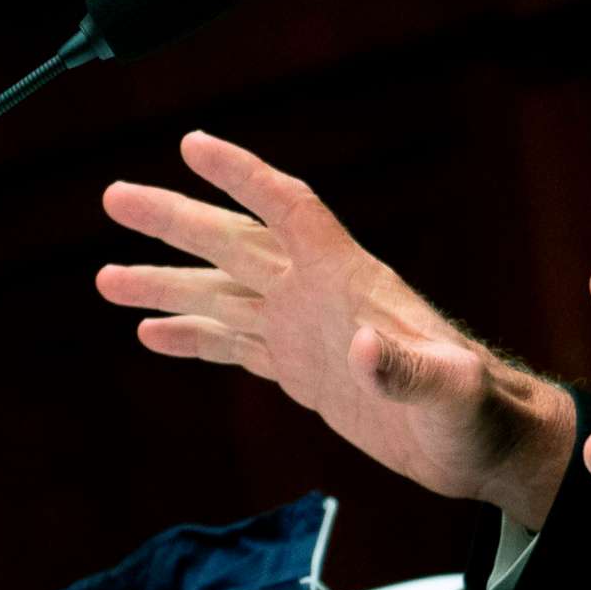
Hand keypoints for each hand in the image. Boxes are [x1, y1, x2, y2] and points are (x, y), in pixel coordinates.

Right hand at [97, 131, 575, 527]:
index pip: (289, 209)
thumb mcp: (453, 393)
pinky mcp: (304, 370)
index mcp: (352, 281)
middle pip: (236, 243)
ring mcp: (308, 332)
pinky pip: (236, 344)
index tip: (191, 143)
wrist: (484, 446)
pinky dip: (194, 336)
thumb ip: (409, 369)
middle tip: (113, 197)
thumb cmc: (481, 413)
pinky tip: (151, 334)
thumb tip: (361, 346)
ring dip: (168, 284)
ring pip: (224, 295)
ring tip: (105, 279)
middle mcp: (321, 296)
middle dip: (176, 219)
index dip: (243, 175)